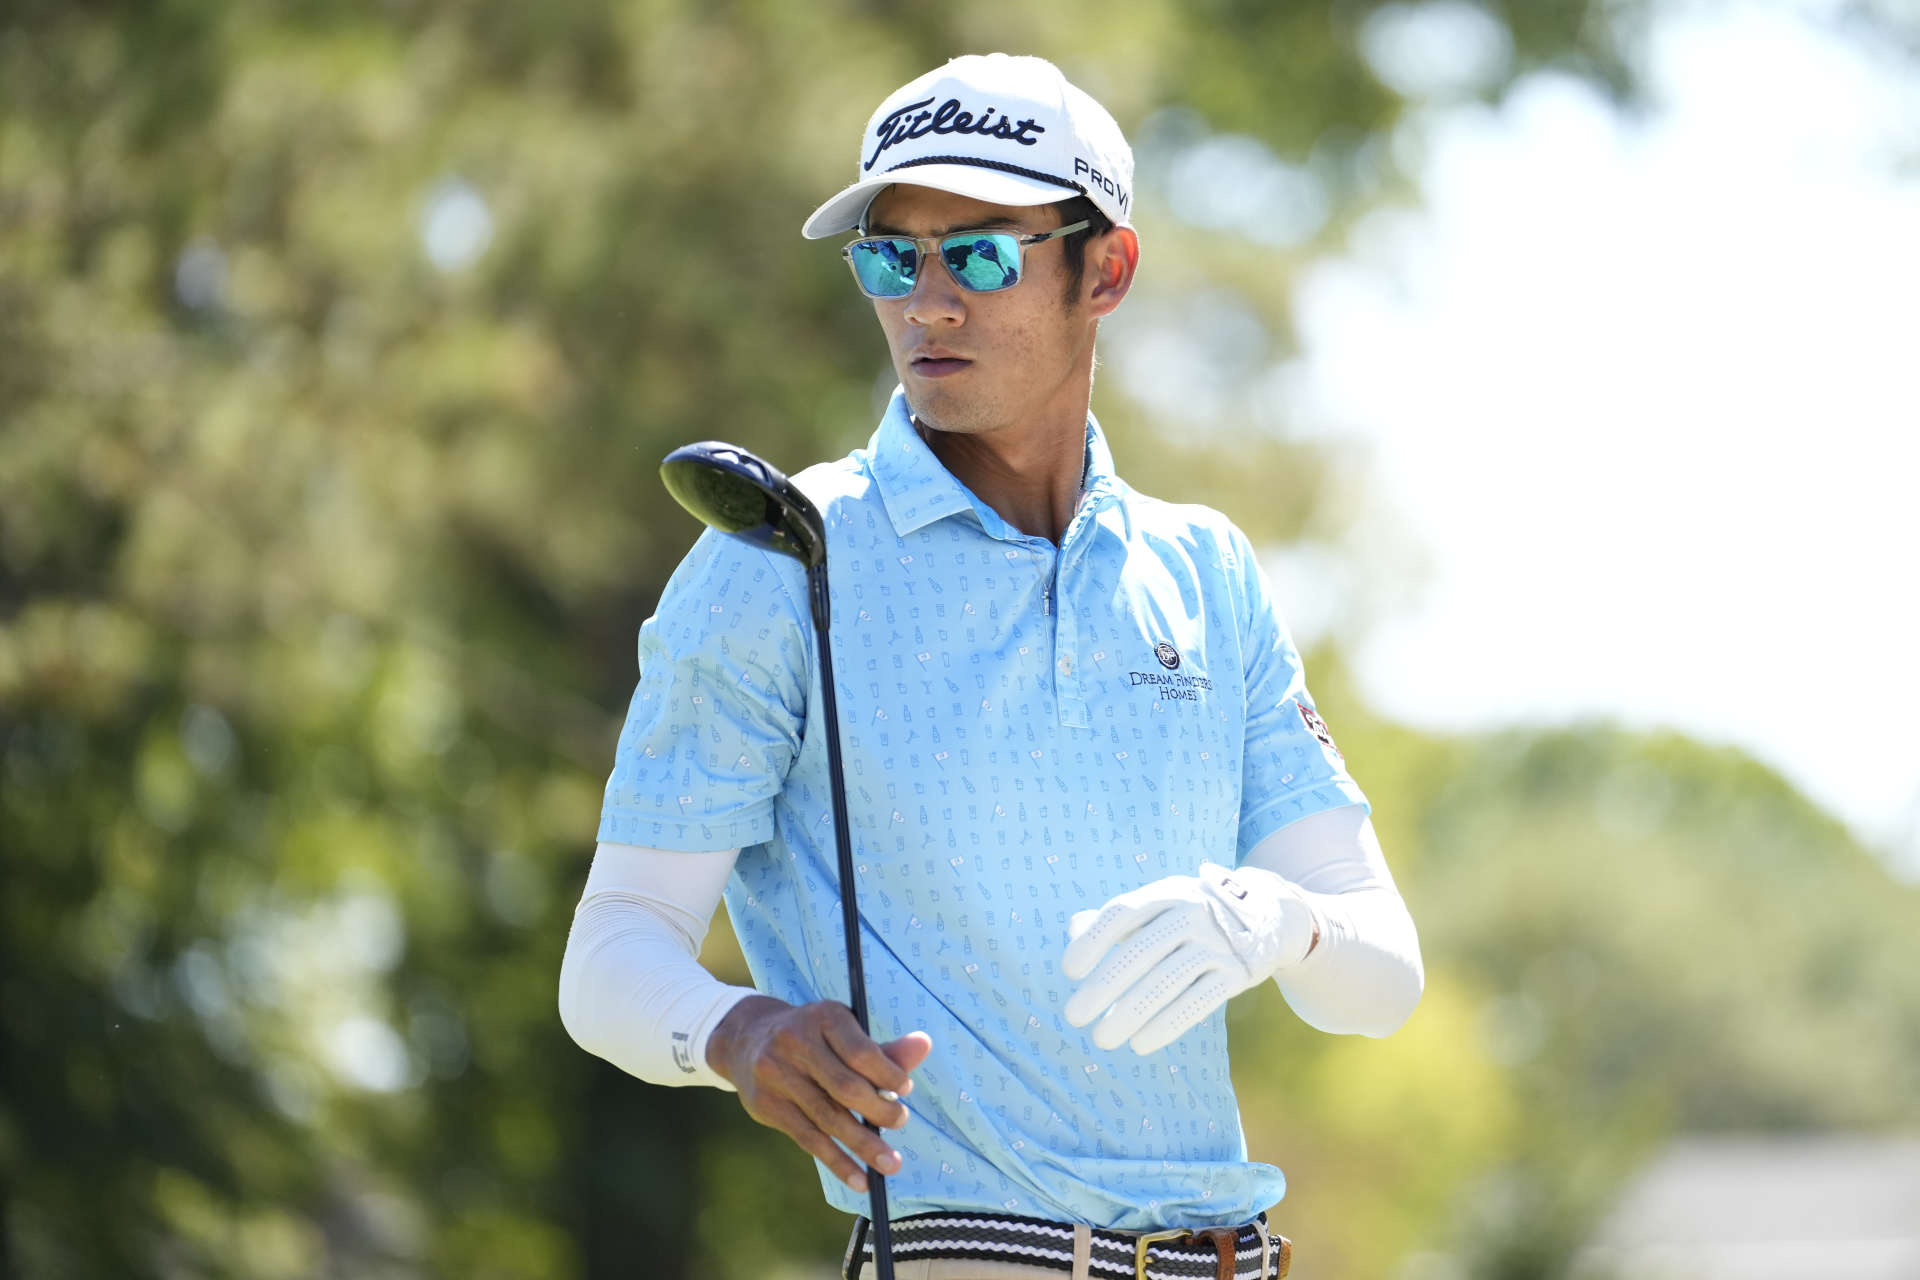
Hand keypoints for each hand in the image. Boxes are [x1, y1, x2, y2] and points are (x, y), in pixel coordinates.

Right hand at [706, 996, 932, 1192]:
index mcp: (823, 1017)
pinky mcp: (767, 1105)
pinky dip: (837, 1162)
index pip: (861, 1052)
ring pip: (828, 1118)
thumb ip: (883, 1048)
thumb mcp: (843, 1031)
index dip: (889, 1074)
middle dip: (879, 1111)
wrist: (747, 1038)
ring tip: (890, 1163)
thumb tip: (924, 1045)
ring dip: (863, 1145)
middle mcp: (795, 1043)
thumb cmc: (812, 1036)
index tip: (905, 1089)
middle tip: (900, 1121)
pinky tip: (860, 1179)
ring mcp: (777, 1075)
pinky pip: (808, 1139)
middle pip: (845, 1087)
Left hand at [1061, 861, 1318, 1054]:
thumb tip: (1074, 929)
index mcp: (1167, 893)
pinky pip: (1199, 1001)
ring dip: (1131, 1012)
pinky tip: (1140, 1044)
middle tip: (1073, 1016)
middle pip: (1143, 950)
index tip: (1069, 971)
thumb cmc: (1192, 913)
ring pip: (1169, 980)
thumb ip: (1116, 919)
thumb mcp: (1160, 903)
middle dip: (1105, 986)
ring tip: (1102, 1038)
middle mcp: (1192, 913)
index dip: (1094, 940)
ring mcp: (1217, 943)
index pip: (1124, 912)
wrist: (1268, 914)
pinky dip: (1168, 1024)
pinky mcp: (1237, 972)